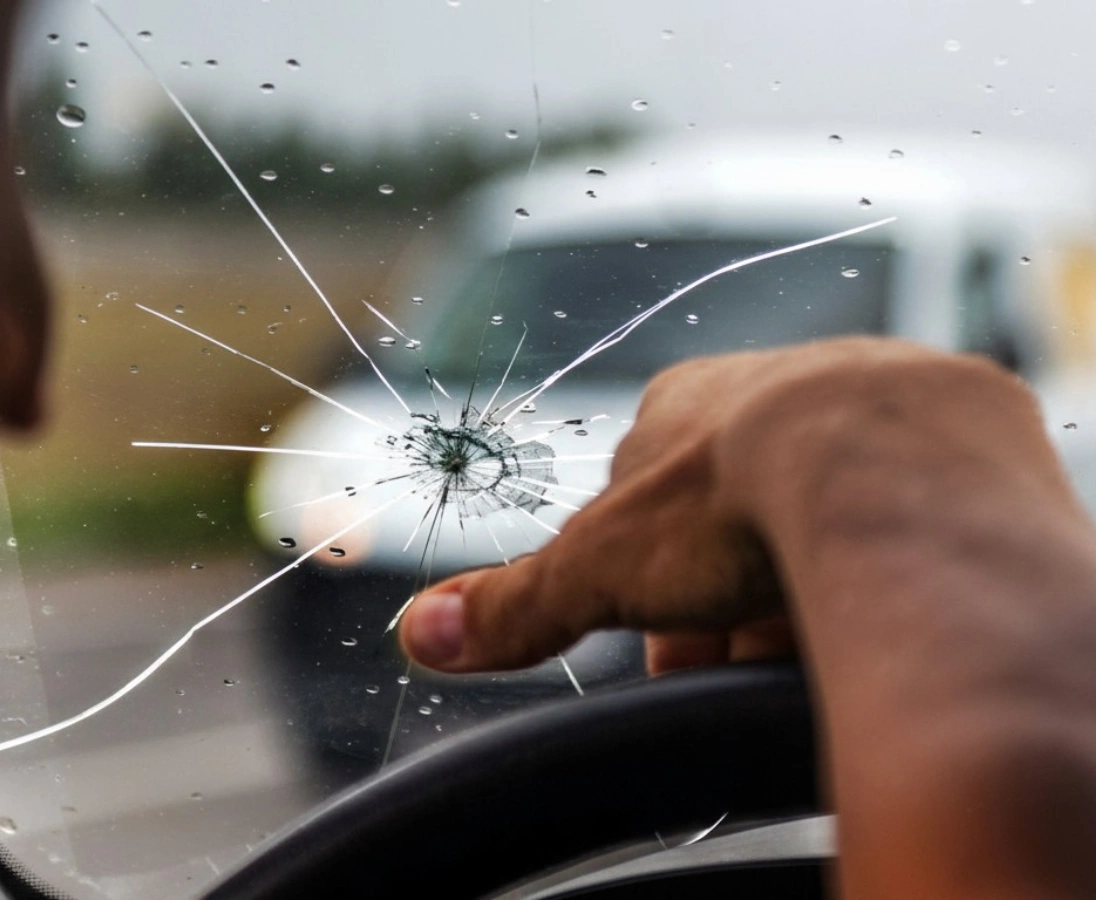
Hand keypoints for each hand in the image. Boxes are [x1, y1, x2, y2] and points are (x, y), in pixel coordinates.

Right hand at [399, 337, 1062, 675]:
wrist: (889, 461)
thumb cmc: (733, 497)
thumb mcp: (602, 565)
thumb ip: (517, 602)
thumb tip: (417, 634)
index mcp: (683, 407)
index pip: (653, 512)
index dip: (655, 592)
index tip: (675, 654)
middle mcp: (773, 387)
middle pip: (740, 516)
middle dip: (734, 600)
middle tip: (745, 661)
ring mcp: (867, 398)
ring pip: (823, 511)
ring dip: (809, 583)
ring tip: (817, 643)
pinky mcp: (948, 428)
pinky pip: (903, 506)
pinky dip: (883, 558)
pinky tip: (882, 601)